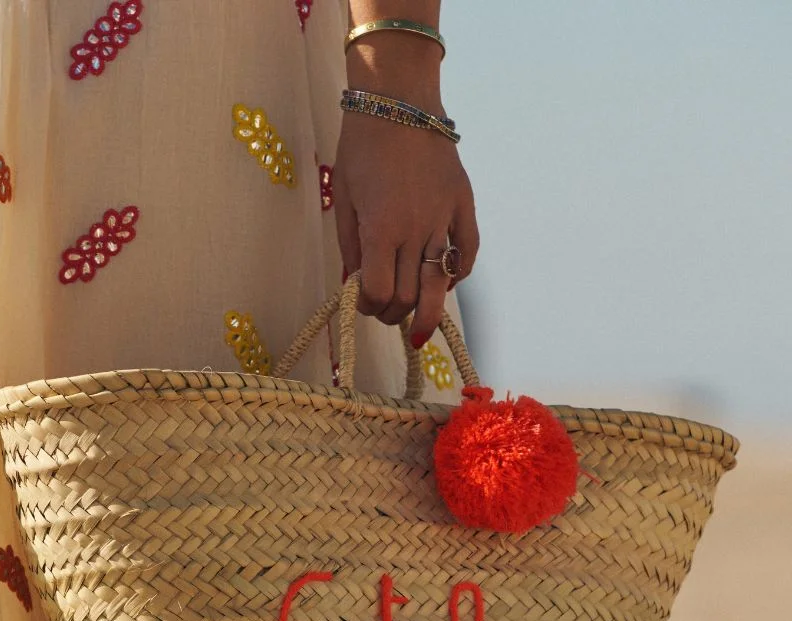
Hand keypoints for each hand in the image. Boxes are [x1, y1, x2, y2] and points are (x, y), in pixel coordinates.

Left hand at [333, 112, 478, 345]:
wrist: (398, 101)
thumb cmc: (361, 148)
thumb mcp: (344, 200)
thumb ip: (351, 248)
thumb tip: (358, 287)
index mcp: (382, 229)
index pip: (378, 293)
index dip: (369, 308)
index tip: (364, 306)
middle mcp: (416, 229)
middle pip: (407, 297)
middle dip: (393, 315)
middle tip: (386, 313)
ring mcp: (444, 218)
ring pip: (438, 286)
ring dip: (426, 314)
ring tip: (418, 328)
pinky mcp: (464, 205)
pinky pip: (467, 253)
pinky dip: (456, 276)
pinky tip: (443, 282)